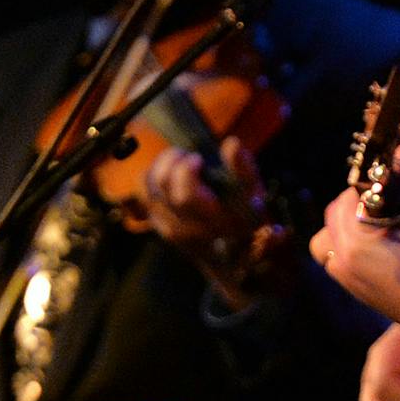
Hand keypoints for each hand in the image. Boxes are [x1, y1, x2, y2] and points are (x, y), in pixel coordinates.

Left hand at [144, 136, 296, 309]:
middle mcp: (190, 228)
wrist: (231, 257)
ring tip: (176, 160)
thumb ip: (244, 169)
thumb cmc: (246, 218)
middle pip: (164, 188)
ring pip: (149, 188)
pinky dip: (151, 178)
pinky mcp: (160, 226)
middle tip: (187, 156)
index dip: (186, 171)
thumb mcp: (255, 194)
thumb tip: (231, 143)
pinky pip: (144, 195)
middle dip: (172, 161)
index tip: (198, 159)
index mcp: (215, 221)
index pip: (186, 196)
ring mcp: (171, 229)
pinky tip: (167, 172)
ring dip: (161, 166)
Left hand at [308, 142, 399, 352]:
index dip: (367, 187)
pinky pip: (339, 262)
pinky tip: (381, 248)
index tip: (387, 185)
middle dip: (354, 205)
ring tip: (376, 227)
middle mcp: (343, 261)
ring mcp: (348, 280)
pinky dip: (351, 250)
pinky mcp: (358, 293)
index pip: (347, 198)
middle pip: (332, 219)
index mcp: (355, 241)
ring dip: (346, 229)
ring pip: (328, 243)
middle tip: (384, 204)